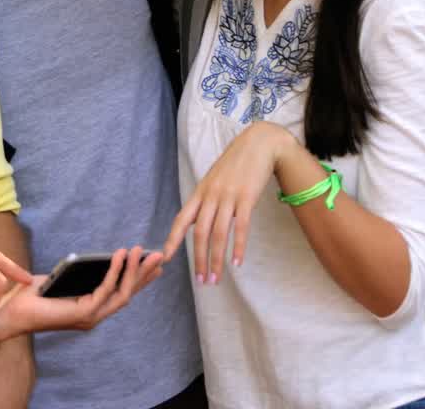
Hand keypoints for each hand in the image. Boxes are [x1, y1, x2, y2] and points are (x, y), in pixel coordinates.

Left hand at [0, 247, 162, 341]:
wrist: (10, 309)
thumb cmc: (32, 295)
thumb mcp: (61, 277)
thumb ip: (78, 273)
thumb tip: (92, 259)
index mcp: (91, 307)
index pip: (122, 291)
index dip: (139, 278)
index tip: (153, 261)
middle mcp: (94, 314)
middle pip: (128, 293)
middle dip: (145, 274)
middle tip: (160, 255)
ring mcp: (90, 316)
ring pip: (122, 293)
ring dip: (134, 271)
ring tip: (142, 251)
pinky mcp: (82, 313)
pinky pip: (105, 289)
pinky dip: (115, 271)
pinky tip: (120, 256)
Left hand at [161, 122, 295, 283]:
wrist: (258, 144)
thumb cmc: (236, 164)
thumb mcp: (215, 180)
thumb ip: (206, 200)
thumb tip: (198, 221)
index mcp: (200, 193)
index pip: (182, 220)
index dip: (173, 239)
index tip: (166, 257)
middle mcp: (210, 196)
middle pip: (200, 233)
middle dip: (199, 259)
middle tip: (201, 280)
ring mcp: (228, 197)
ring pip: (218, 234)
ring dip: (216, 259)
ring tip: (216, 277)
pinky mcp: (247, 198)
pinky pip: (240, 227)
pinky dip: (238, 246)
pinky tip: (237, 262)